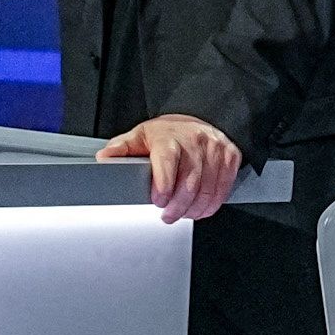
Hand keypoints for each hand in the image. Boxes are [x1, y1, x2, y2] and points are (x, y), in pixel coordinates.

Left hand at [101, 111, 244, 224]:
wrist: (199, 118)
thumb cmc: (169, 133)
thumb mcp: (141, 136)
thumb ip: (122, 149)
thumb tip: (104, 158)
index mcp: (170, 137)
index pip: (168, 161)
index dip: (164, 185)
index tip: (158, 200)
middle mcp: (195, 141)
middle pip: (190, 182)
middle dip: (178, 206)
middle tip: (168, 216)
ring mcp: (215, 149)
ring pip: (207, 190)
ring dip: (194, 209)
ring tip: (182, 214)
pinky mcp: (230, 157)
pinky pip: (222, 189)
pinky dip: (210, 205)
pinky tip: (198, 208)